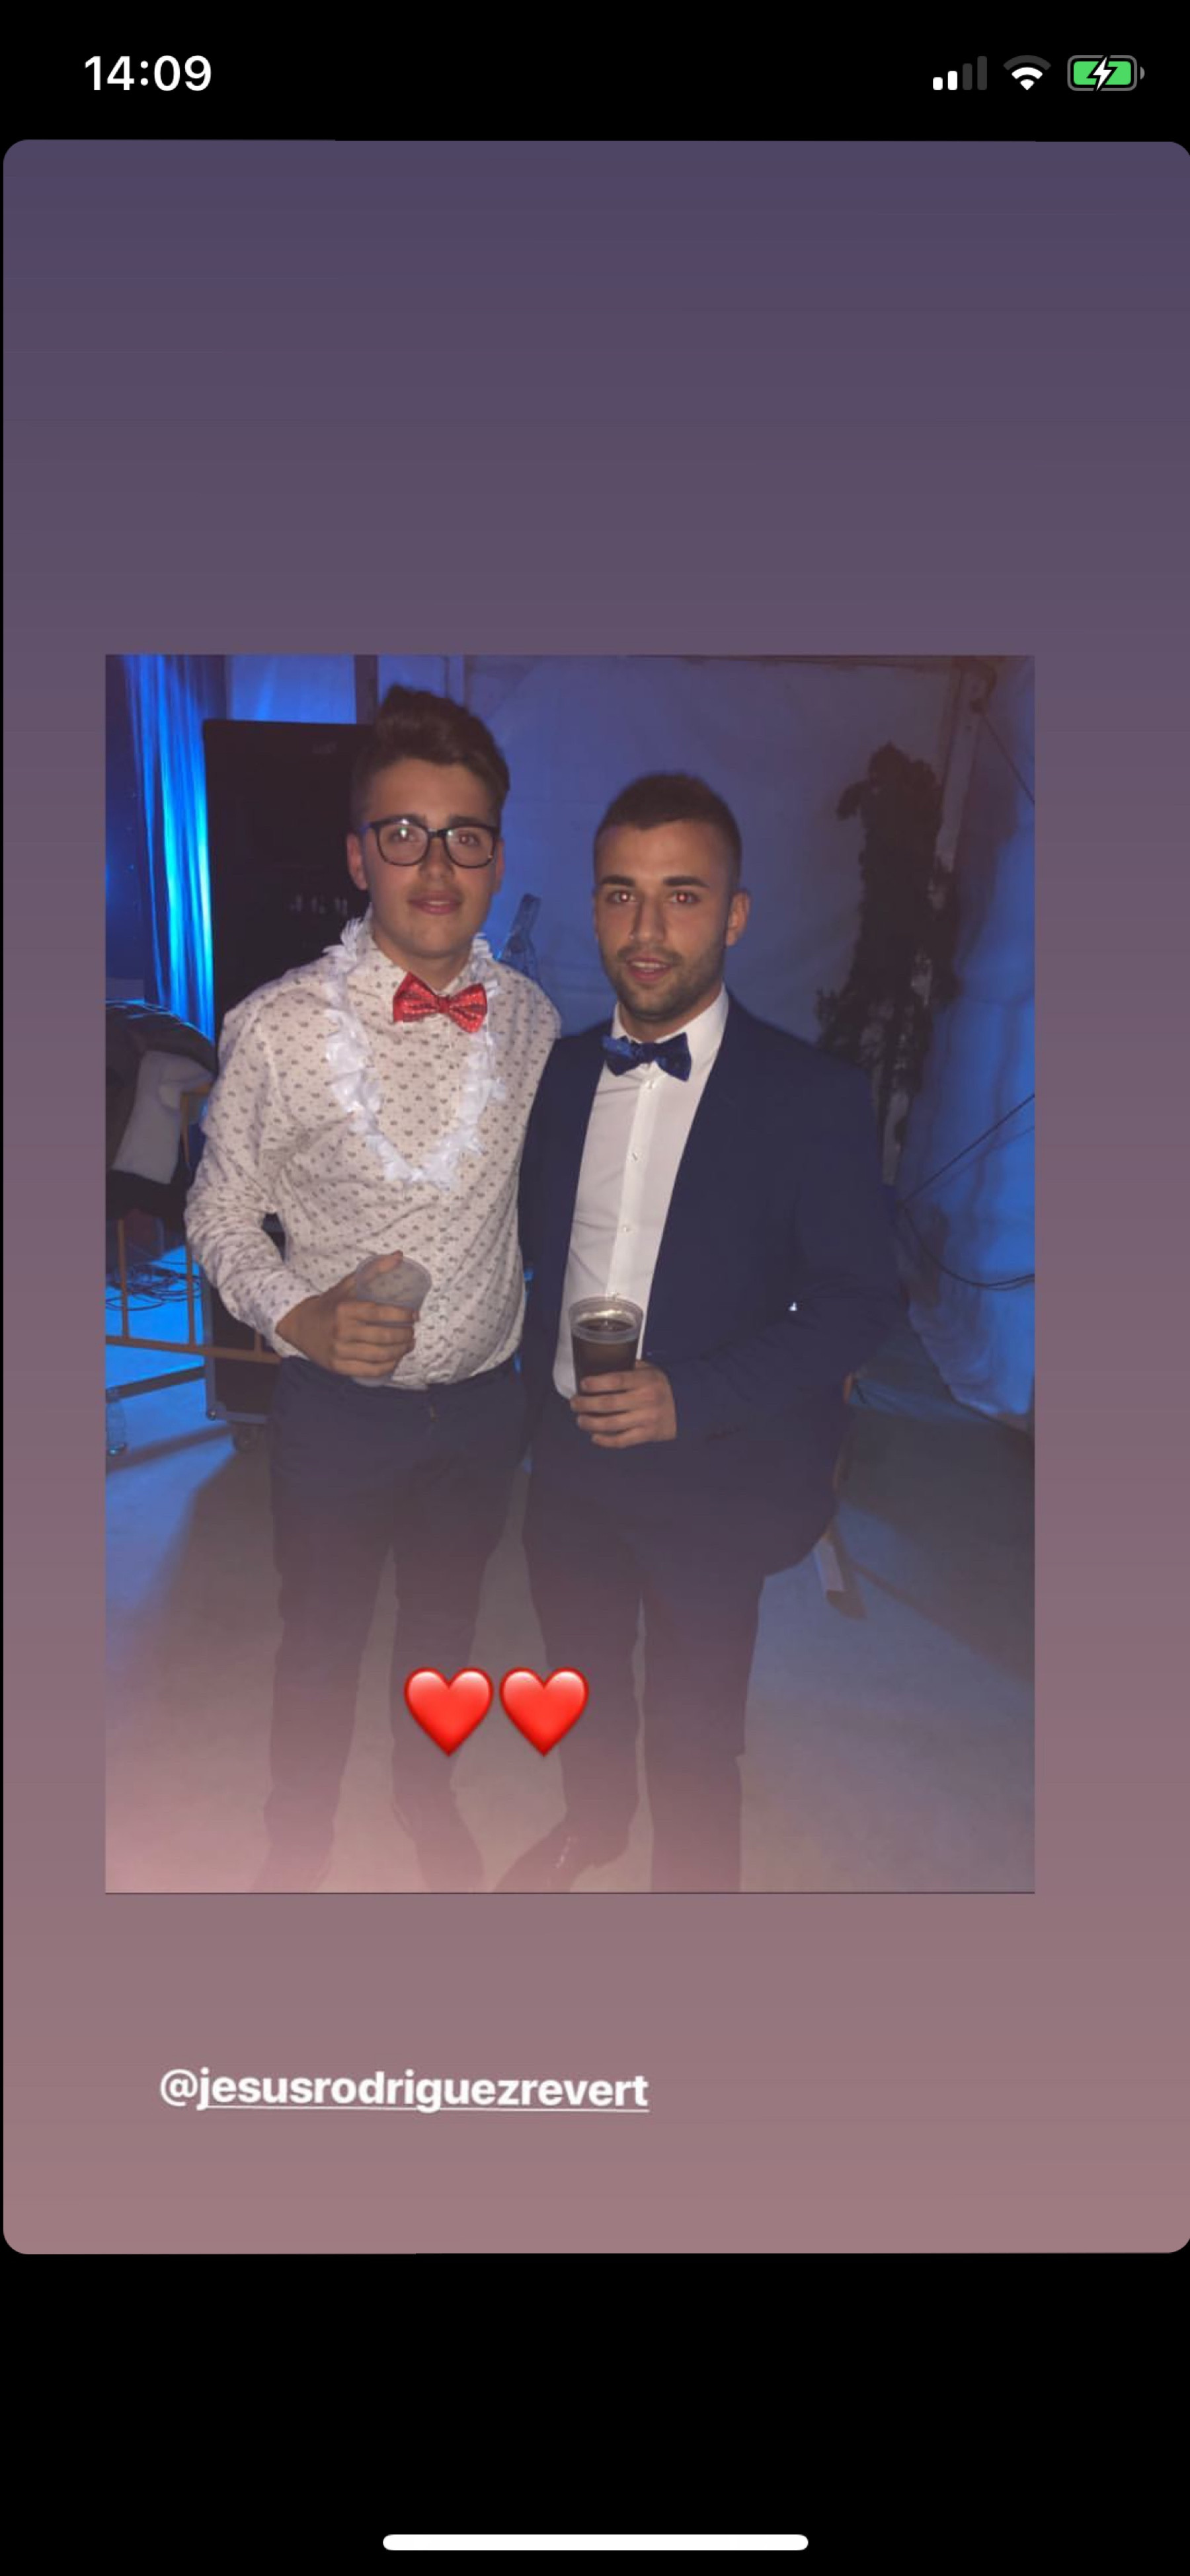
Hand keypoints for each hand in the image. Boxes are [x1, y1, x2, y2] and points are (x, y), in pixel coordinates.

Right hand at [277, 1251, 416, 1378]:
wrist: (299, 1325)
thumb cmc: (329, 1304)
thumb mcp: (347, 1285)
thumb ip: (374, 1270)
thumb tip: (399, 1255)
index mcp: (345, 1309)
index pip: (379, 1313)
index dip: (401, 1315)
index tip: (414, 1315)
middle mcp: (341, 1331)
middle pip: (383, 1337)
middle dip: (405, 1336)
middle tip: (412, 1332)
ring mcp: (339, 1351)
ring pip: (378, 1356)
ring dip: (400, 1352)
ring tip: (408, 1345)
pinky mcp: (337, 1366)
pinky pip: (368, 1370)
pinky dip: (386, 1367)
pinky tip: (395, 1360)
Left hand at [570, 1362, 676, 1446]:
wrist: (687, 1405)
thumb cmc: (661, 1386)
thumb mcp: (649, 1370)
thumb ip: (628, 1369)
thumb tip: (599, 1368)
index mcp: (644, 1380)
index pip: (616, 1381)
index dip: (596, 1383)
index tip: (582, 1384)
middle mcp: (645, 1400)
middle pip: (609, 1404)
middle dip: (586, 1404)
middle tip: (574, 1403)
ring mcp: (646, 1419)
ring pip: (612, 1424)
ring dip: (591, 1423)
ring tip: (580, 1420)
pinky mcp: (647, 1435)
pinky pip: (623, 1441)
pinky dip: (606, 1441)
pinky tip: (595, 1437)